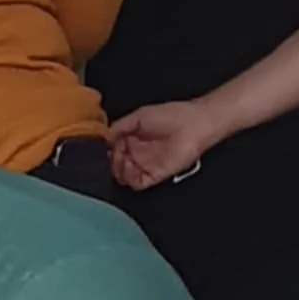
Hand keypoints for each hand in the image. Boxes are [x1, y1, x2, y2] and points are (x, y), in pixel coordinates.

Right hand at [107, 102, 222, 190]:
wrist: (194, 125)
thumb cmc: (172, 116)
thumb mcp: (140, 116)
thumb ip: (120, 126)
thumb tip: (104, 138)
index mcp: (133, 139)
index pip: (113, 151)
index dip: (107, 151)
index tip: (105, 148)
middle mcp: (137, 154)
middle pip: (115, 166)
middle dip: (111, 162)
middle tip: (114, 154)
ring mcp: (145, 166)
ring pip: (123, 176)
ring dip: (119, 171)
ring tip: (124, 160)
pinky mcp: (154, 175)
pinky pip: (136, 183)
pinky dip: (130, 179)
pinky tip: (131, 167)